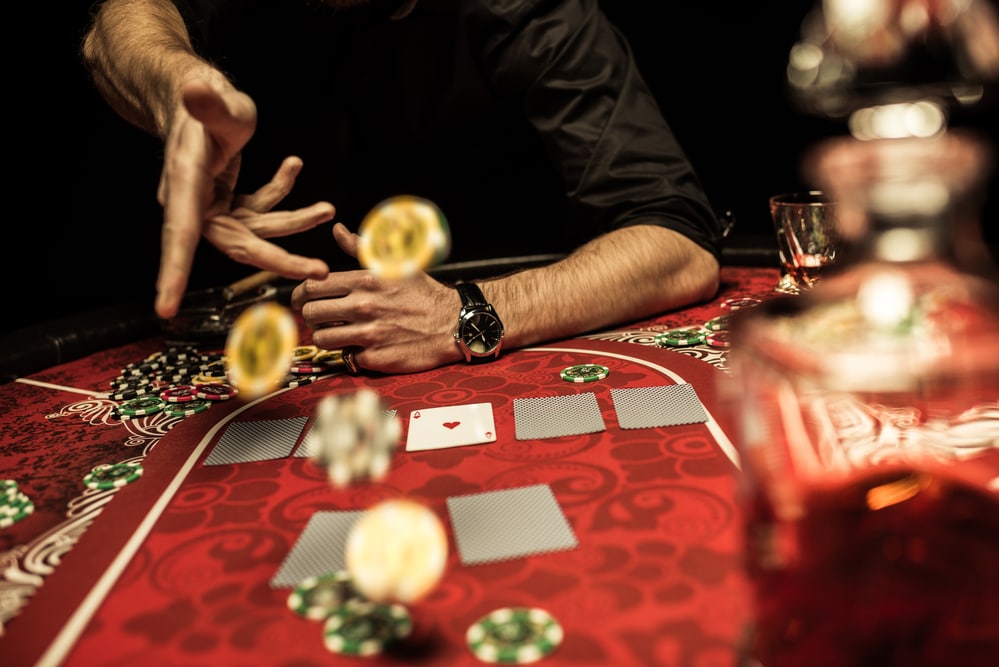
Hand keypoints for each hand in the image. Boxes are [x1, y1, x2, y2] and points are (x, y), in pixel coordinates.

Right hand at [155, 79, 332, 318]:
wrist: (196, 93)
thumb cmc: (202, 97)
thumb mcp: (213, 100)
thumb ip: (207, 103)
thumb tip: (195, 90)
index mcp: (184, 186)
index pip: (179, 236)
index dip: (173, 274)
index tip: (165, 309)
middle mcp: (195, 203)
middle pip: (238, 244)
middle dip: (280, 260)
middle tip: (318, 271)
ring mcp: (213, 205)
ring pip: (258, 230)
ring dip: (295, 221)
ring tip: (328, 209)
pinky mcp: (228, 200)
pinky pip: (260, 208)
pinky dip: (280, 191)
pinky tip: (294, 165)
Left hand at [291, 223, 462, 373]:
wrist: (453, 324)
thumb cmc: (424, 294)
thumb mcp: (396, 264)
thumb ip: (361, 248)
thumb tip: (338, 230)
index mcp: (365, 280)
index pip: (312, 286)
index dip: (299, 294)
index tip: (301, 300)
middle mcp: (364, 306)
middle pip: (310, 313)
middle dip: (309, 316)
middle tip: (316, 318)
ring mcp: (369, 334)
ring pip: (322, 338)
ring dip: (325, 336)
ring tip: (336, 333)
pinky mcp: (376, 358)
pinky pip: (346, 358)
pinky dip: (350, 354)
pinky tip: (361, 346)